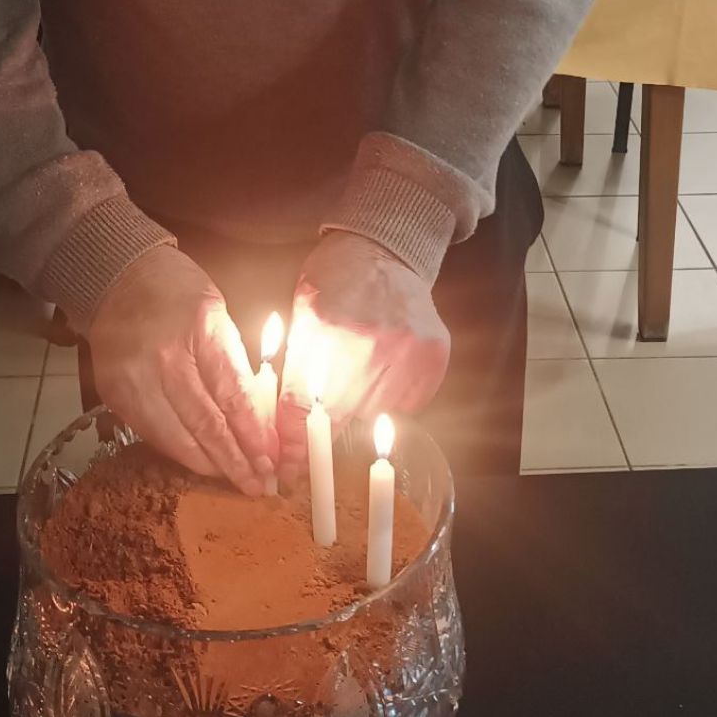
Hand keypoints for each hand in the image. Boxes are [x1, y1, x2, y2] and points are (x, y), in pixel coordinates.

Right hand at [88, 245, 273, 493]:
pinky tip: (202, 463)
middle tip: (260, 484)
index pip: (232, 394)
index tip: (273, 459)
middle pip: (207, 423)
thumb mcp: (217, 313)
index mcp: (199, 328)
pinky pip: (153, 435)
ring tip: (236, 480)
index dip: (254, 434)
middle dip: (238, 460)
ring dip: (211, 465)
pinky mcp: (116, 396)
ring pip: (178, 438)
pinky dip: (180, 453)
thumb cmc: (176, 291)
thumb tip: (258, 418)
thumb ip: (234, 363)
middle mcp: (165, 358)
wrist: (117, 278)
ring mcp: (136, 380)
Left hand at [283, 232, 450, 430]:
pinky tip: (383, 369)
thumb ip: (295, 367)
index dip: (292, 441)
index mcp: (323, 325)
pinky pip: (405, 403)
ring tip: (355, 376)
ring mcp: (407, 349)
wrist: (387, 250)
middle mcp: (368, 340)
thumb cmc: (335, 278)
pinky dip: (390, 398)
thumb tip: (284, 428)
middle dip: (323, 430)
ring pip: (372, 413)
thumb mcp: (302, 311)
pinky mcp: (433, 356)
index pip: (302, 403)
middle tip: (314, 438)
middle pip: (338, 415)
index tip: (288, 466)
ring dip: (357, 408)